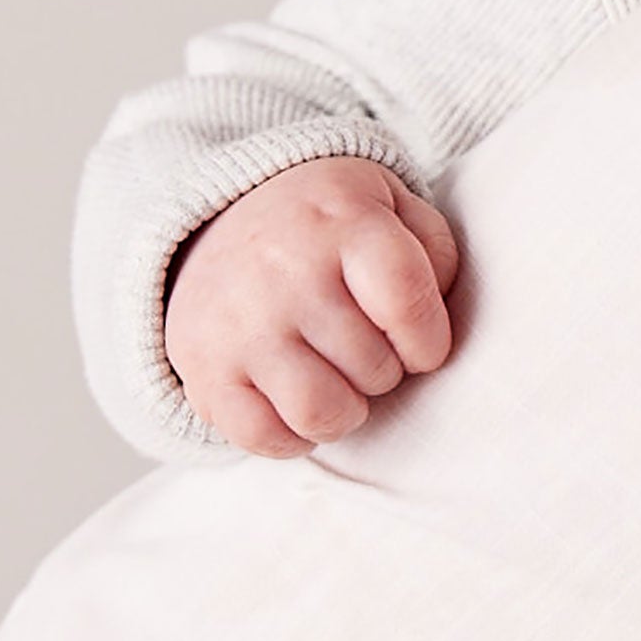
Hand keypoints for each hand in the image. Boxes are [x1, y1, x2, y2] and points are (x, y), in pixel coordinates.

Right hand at [165, 157, 459, 457]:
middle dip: (387, 369)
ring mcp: (240, 325)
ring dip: (347, 410)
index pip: (406, 302)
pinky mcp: (204, 371)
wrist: (220, 220)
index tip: (423, 343)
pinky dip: (293, 435)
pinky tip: (298, 401)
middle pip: (373, 366)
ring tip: (341, 380)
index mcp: (344, 222)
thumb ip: (432, 250)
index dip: (429, 340)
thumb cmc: (329, 224)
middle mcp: (287, 271)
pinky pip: (264, 438)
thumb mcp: (391, 203)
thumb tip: (436, 317)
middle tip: (368, 347)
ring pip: (321, 412)